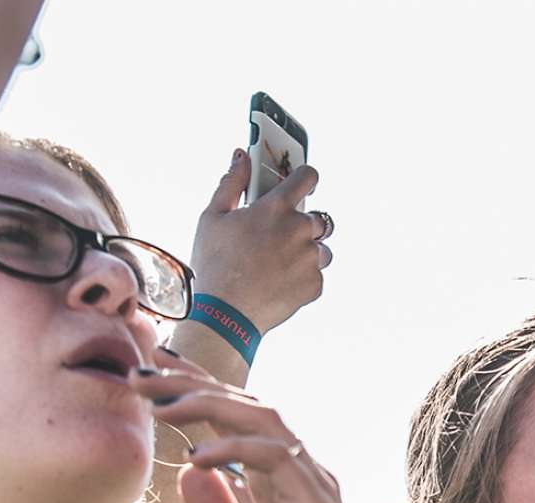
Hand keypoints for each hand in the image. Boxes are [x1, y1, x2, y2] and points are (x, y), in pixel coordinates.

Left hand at [131, 370, 387, 502]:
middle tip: (139, 372)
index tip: (147, 376)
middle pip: (245, 406)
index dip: (193, 392)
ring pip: (263, 420)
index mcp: (282, 483)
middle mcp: (300, 475)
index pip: (235, 420)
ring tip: (159, 402)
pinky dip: (235, 450)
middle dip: (191, 384)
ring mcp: (312, 489)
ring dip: (209, 403)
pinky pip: (276, 461)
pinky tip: (196, 456)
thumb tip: (188, 473)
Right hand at [186, 149, 328, 335]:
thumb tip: (241, 156)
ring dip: (306, 252)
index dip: (306, 178)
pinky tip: (279, 282)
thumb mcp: (213, 217)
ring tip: (277, 264)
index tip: (303, 183)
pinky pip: (316, 274)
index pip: (308, 176)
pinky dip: (302, 277)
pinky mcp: (315, 284)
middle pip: (318, 218)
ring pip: (321, 248)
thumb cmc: (215, 264)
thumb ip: (232, 182)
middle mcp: (300, 229)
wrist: (226, 313)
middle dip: (302, 224)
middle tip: (277, 238)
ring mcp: (310, 258)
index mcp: (276, 207)